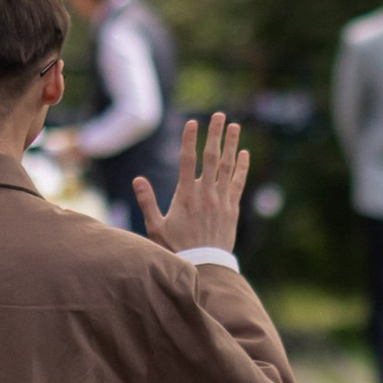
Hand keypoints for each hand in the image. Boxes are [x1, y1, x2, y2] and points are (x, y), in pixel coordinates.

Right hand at [138, 114, 249, 251]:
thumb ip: (147, 202)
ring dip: (232, 144)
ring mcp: (221, 200)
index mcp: (185, 195)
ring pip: (228, 167)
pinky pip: (239, 183)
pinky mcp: (232, 209)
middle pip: (212, 157)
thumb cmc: (176, 249)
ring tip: (235, 126)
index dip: (190, 140)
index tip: (193, 123)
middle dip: (215, 134)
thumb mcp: (155, 227)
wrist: (204, 267)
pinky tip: (244, 154)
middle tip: (219, 115)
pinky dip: (242, 168)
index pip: (188, 160)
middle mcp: (205, 194)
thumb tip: (137, 179)